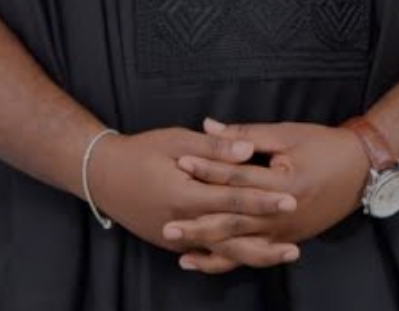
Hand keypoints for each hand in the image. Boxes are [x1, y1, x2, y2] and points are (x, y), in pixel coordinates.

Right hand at [85, 127, 299, 267]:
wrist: (103, 176)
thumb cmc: (142, 151)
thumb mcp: (177, 140)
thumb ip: (214, 148)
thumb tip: (247, 150)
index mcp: (186, 194)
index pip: (233, 200)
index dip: (263, 200)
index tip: (290, 200)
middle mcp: (183, 223)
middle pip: (231, 237)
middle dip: (266, 239)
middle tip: (296, 245)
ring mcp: (176, 238)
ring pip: (221, 253)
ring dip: (253, 255)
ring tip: (282, 255)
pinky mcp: (171, 243)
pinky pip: (205, 254)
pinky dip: (228, 258)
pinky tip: (249, 258)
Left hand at [166, 118, 371, 273]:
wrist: (362, 170)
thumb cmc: (325, 145)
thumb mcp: (287, 133)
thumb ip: (246, 134)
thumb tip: (209, 125)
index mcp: (284, 183)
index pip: (238, 178)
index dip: (208, 169)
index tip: (181, 162)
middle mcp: (284, 214)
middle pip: (234, 221)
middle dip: (199, 223)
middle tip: (168, 225)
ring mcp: (287, 232)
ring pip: (242, 245)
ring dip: (209, 248)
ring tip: (178, 249)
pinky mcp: (288, 240)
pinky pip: (253, 255)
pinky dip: (228, 260)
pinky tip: (205, 261)